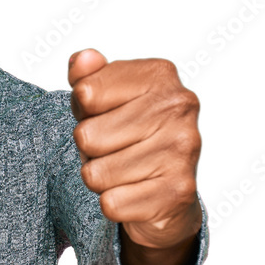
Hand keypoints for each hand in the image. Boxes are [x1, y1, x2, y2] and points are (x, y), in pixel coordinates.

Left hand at [68, 49, 201, 249]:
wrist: (168, 194)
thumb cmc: (129, 138)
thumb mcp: (104, 101)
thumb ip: (87, 77)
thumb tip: (82, 60)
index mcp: (160, 75)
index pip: (84, 93)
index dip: (83, 112)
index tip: (105, 116)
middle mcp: (179, 107)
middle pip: (86, 136)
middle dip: (89, 150)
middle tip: (114, 150)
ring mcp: (182, 149)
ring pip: (94, 174)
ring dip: (100, 179)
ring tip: (124, 172)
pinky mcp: (178, 192)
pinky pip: (110, 203)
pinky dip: (114, 204)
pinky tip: (135, 194)